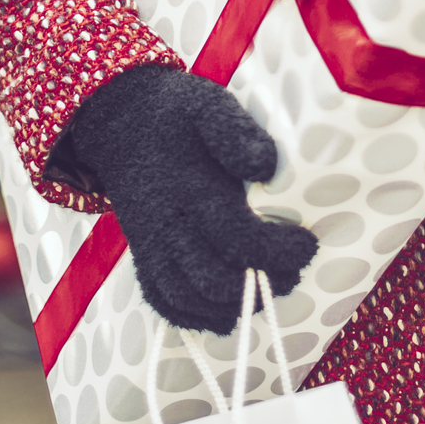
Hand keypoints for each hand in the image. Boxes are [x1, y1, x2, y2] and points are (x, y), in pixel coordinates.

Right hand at [54, 66, 318, 331]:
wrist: (116, 116)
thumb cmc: (175, 112)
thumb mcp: (208, 106)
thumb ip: (236, 134)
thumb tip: (267, 166)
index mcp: (189, 188)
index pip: (238, 237)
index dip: (279, 252)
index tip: (308, 243)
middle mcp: (166, 223)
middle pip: (212, 279)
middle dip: (260, 285)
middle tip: (293, 272)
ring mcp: (151, 243)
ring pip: (187, 298)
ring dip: (230, 307)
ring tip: (265, 291)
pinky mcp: (143, 252)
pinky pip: (161, 299)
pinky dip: (193, 317)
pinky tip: (223, 313)